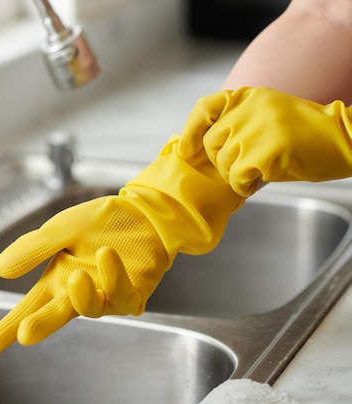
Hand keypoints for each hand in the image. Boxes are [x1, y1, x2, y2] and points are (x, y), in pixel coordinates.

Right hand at [0, 137, 242, 354]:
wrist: (144, 211)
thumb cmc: (103, 222)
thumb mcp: (61, 228)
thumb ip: (33, 248)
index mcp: (57, 279)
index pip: (29, 306)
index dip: (9, 327)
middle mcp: (78, 293)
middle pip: (54, 315)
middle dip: (39, 325)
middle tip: (25, 334)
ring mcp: (106, 296)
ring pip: (90, 309)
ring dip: (82, 296)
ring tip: (77, 275)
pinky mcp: (133, 295)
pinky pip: (121, 297)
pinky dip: (113, 279)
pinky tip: (106, 255)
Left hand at [177, 86, 351, 196]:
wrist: (344, 139)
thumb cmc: (304, 134)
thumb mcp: (266, 115)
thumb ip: (237, 125)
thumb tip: (202, 150)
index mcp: (248, 97)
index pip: (205, 107)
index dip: (190, 130)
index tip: (187, 149)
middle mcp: (249, 108)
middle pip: (212, 142)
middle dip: (221, 161)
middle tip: (241, 167)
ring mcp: (257, 128)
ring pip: (224, 162)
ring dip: (235, 175)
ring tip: (256, 174)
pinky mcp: (266, 151)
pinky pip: (238, 177)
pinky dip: (243, 186)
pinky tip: (259, 182)